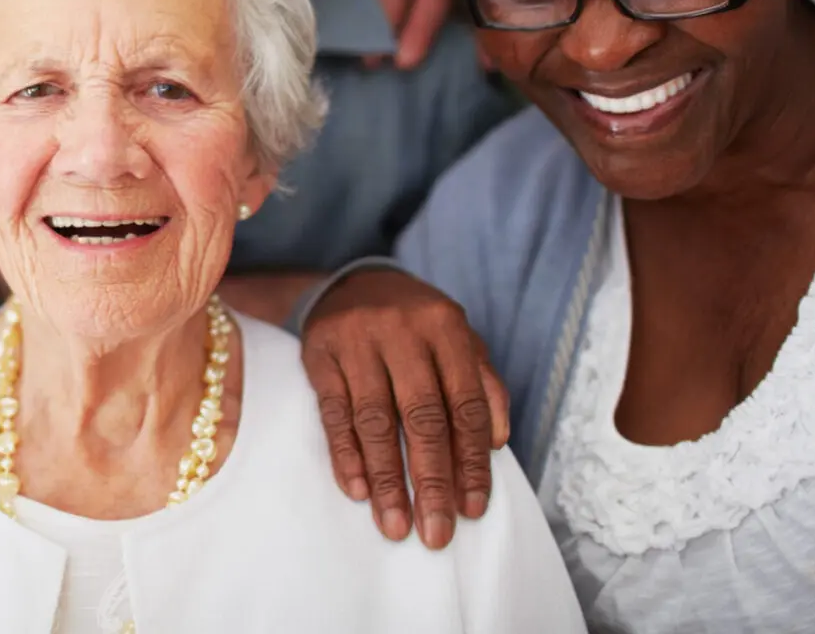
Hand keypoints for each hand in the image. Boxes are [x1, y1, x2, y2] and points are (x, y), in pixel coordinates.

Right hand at [300, 267, 508, 549]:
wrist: (353, 282)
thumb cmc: (416, 324)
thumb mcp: (458, 340)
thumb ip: (483, 384)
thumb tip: (495, 443)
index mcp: (445, 326)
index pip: (465, 404)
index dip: (471, 461)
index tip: (471, 510)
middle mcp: (401, 329)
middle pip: (422, 416)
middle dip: (431, 481)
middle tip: (435, 531)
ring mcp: (356, 339)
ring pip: (375, 419)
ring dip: (386, 478)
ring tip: (394, 524)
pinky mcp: (319, 352)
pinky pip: (332, 412)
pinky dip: (345, 454)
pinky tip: (357, 490)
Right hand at [331, 0, 457, 70]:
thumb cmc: (403, 3)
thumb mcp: (434, 17)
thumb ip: (463, 40)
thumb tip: (493, 65)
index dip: (422, 26)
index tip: (406, 61)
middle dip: (388, 16)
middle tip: (372, 59)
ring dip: (356, 2)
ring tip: (346, 38)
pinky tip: (322, 4)